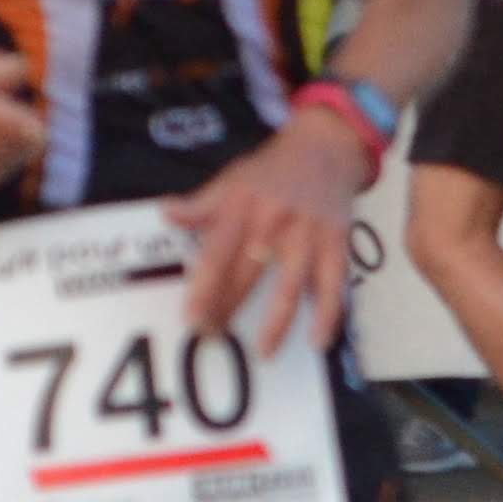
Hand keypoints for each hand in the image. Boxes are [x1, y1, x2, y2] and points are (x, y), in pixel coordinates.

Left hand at [167, 119, 370, 354]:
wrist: (324, 148)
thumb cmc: (270, 171)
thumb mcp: (231, 179)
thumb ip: (201, 204)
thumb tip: (166, 212)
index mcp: (243, 207)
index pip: (218, 252)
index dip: (204, 286)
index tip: (192, 317)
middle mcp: (274, 222)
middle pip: (249, 275)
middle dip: (229, 310)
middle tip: (213, 339)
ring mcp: (308, 235)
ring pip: (291, 286)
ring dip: (278, 323)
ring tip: (263, 352)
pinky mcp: (336, 244)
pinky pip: (334, 285)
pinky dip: (328, 314)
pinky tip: (319, 341)